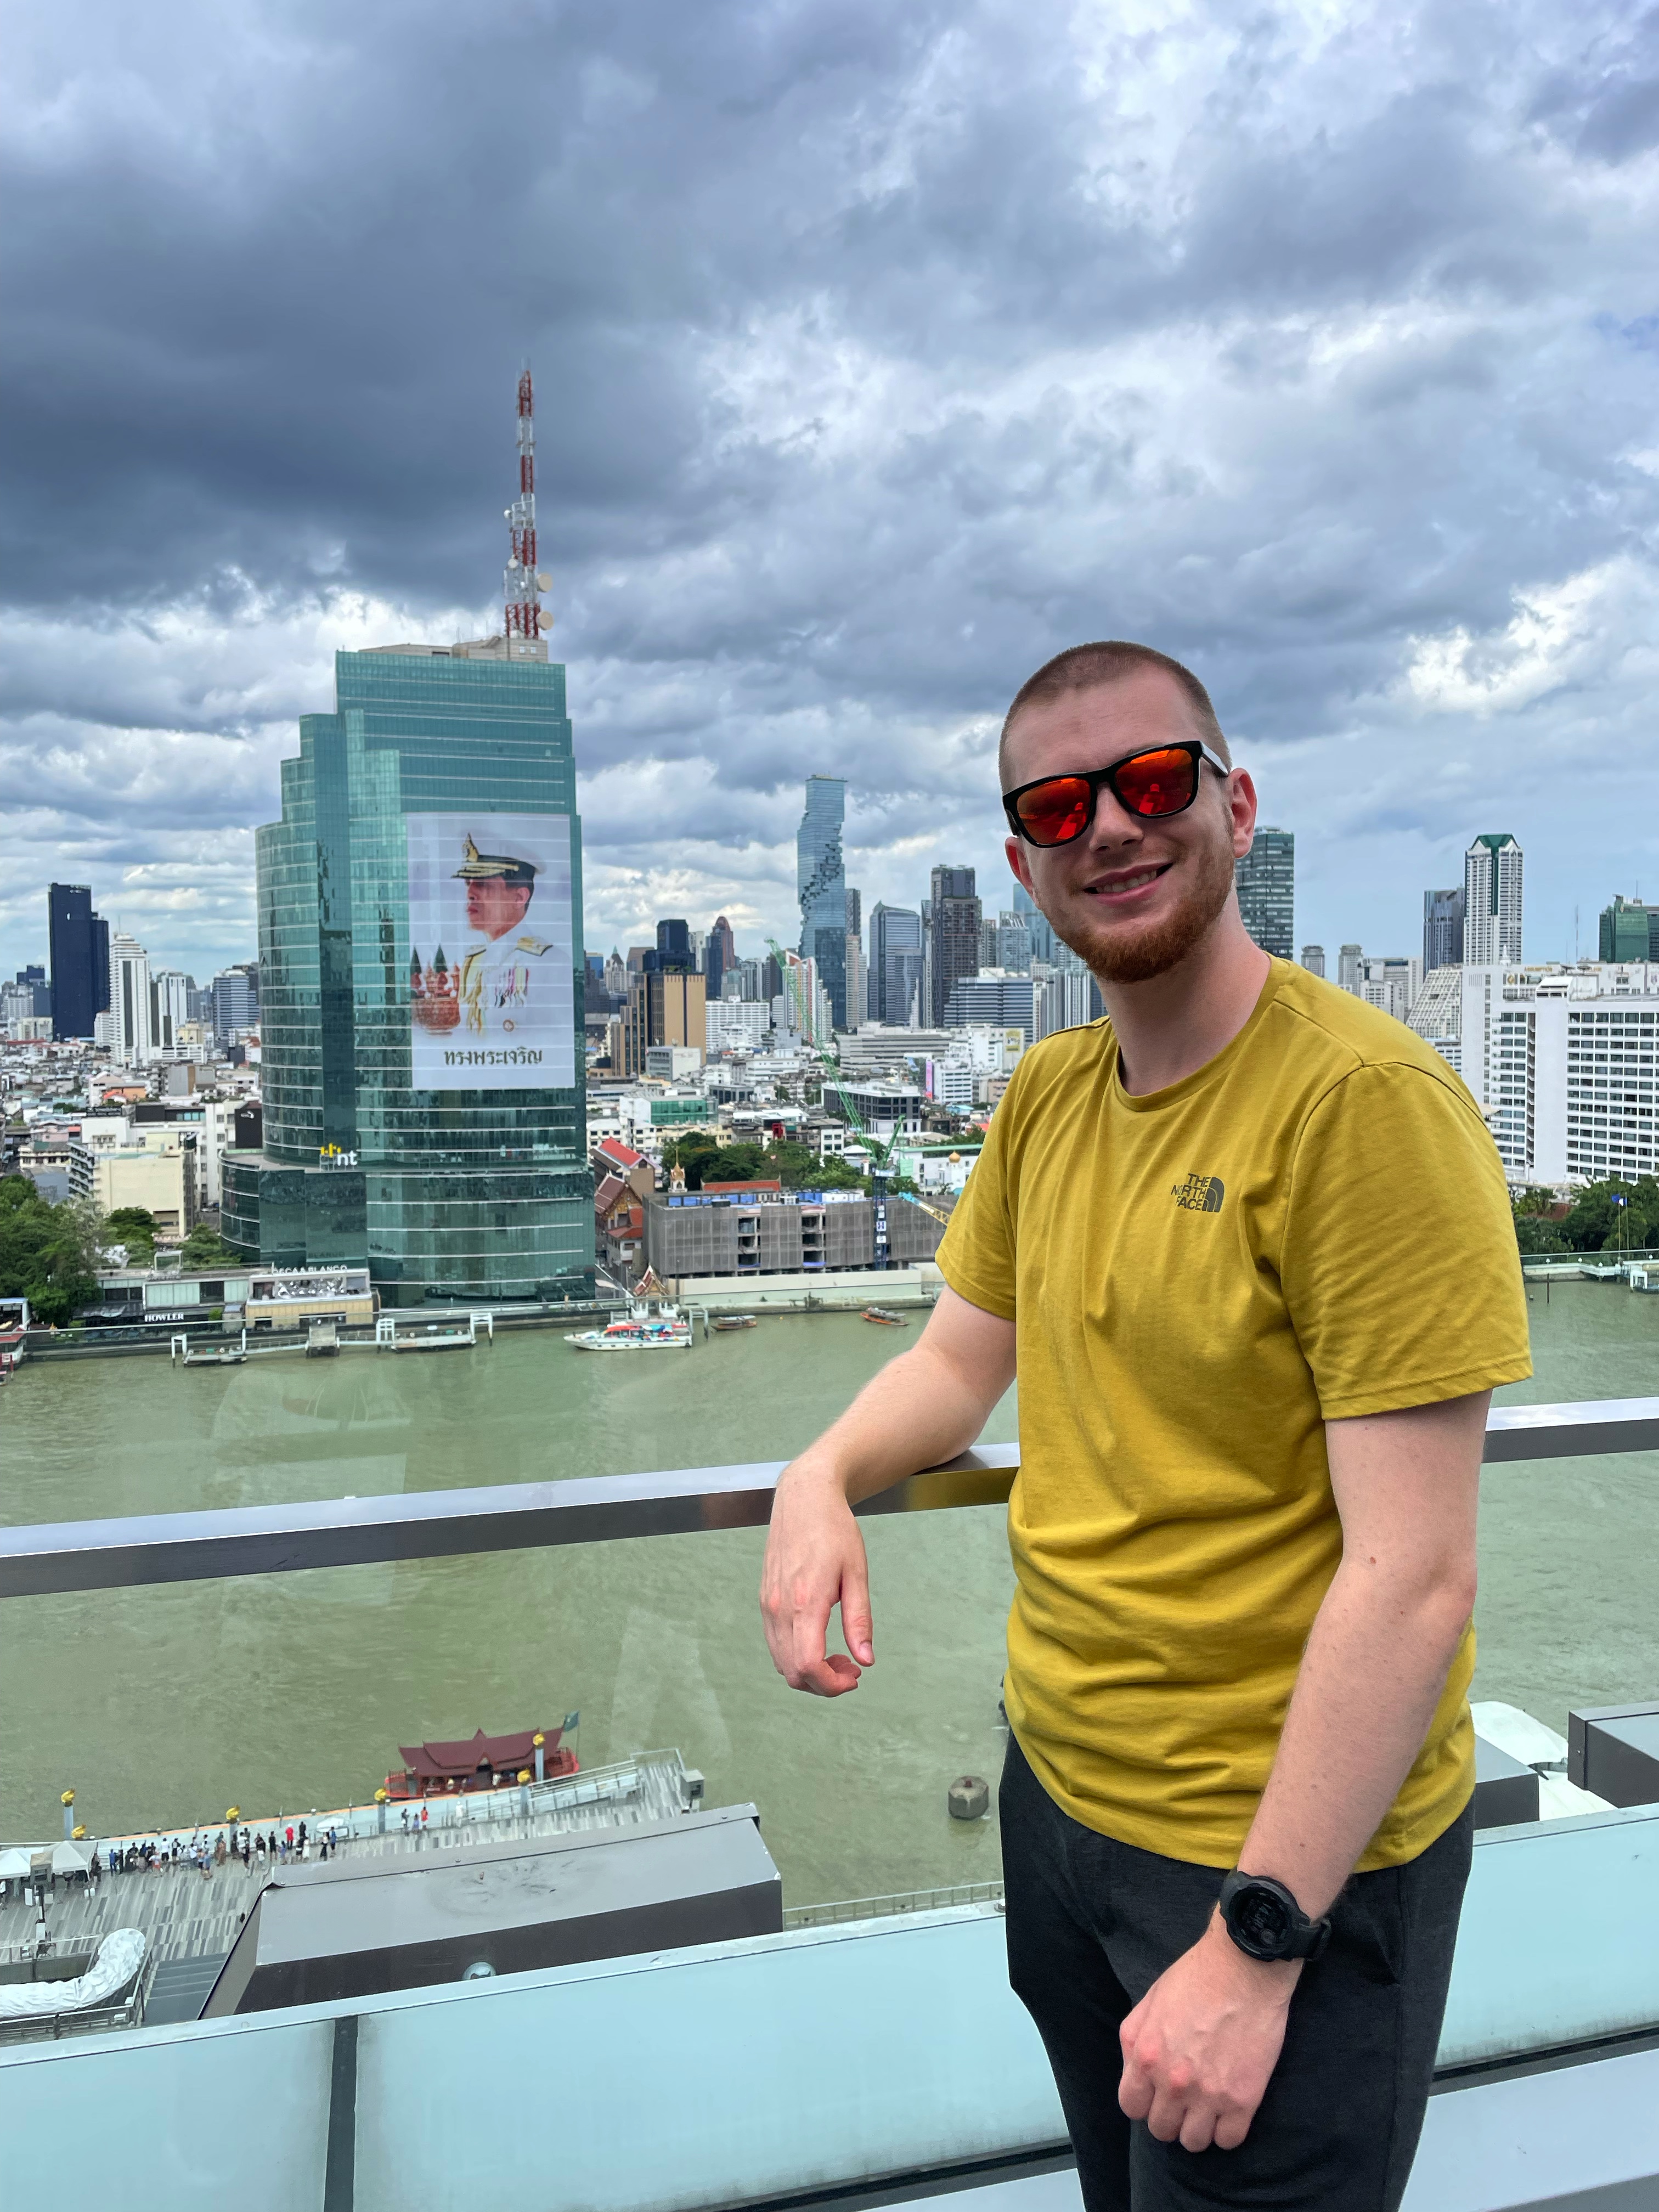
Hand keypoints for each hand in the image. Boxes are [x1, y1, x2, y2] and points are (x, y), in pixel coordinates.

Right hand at [760, 1462, 873, 1695]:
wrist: (803, 1497)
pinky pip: (775, 1643)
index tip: (855, 1676)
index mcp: (805, 1602)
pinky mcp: (764, 1599)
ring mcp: (767, 1604)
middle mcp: (779, 1607)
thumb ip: (859, 1620)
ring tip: (838, 1654)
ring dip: (809, 1671)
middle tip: (852, 1667)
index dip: (831, 1685)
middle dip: (824, 1683)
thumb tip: (866, 1660)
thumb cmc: (834, 1529)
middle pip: (792, 1672)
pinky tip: (818, 1639)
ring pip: (781, 1661)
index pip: (808, 1665)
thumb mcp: (857, 1573)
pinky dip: (795, 1655)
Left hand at [1118, 1918, 1298, 2152]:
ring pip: (1193, 2142)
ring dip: (1198, 2127)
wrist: (1243, 1968)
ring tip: (1208, 2106)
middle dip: (1170, 2115)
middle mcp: (1173, 2082)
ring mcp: (1208, 2094)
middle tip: (1185, 2098)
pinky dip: (1227, 2131)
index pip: (1131, 2107)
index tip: (1157, 2093)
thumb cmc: (1195, 1978)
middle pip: (1161, 2129)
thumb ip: (1135, 2042)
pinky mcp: (1243, 2100)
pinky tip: (1230, 2110)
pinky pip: (1229, 2141)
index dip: (1144, 2101)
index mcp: (1146, 2057)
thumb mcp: (1148, 2003)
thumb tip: (1135, 2073)